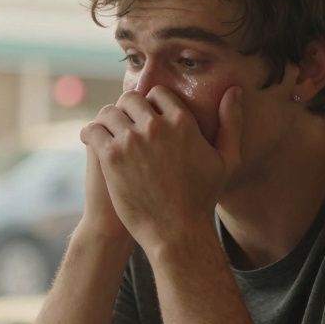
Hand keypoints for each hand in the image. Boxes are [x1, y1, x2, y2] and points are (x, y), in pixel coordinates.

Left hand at [80, 86, 242, 250]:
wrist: (176, 232)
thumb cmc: (203, 199)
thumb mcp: (227, 160)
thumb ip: (231, 122)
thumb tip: (234, 90)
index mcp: (183, 122)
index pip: (158, 94)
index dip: (151, 103)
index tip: (145, 115)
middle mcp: (156, 126)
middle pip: (131, 99)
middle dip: (127, 109)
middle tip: (123, 122)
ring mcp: (132, 141)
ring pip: (110, 111)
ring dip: (107, 120)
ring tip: (106, 131)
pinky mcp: (111, 157)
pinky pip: (93, 130)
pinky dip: (90, 133)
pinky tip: (91, 140)